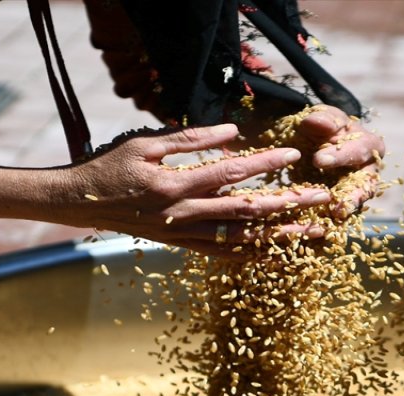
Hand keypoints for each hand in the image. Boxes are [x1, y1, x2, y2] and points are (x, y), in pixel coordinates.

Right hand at [71, 124, 331, 256]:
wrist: (78, 204)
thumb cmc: (110, 167)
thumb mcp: (145, 144)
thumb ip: (189, 139)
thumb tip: (232, 132)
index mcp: (174, 186)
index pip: (230, 175)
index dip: (265, 166)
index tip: (294, 158)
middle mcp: (183, 216)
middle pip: (247, 213)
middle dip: (289, 207)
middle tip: (324, 201)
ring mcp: (183, 236)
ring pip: (241, 241)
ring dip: (281, 239)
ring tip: (313, 234)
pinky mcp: (181, 246)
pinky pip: (224, 254)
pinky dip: (253, 255)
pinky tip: (279, 254)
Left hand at [294, 105, 386, 217]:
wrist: (315, 143)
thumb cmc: (324, 127)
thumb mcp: (323, 117)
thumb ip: (322, 119)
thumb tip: (316, 122)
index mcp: (370, 146)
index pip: (360, 150)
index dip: (341, 156)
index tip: (318, 160)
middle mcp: (369, 173)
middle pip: (365, 187)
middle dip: (351, 198)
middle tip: (336, 207)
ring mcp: (357, 193)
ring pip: (354, 207)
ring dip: (342, 218)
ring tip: (328, 226)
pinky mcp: (344, 207)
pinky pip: (338, 219)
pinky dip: (328, 227)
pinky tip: (313, 233)